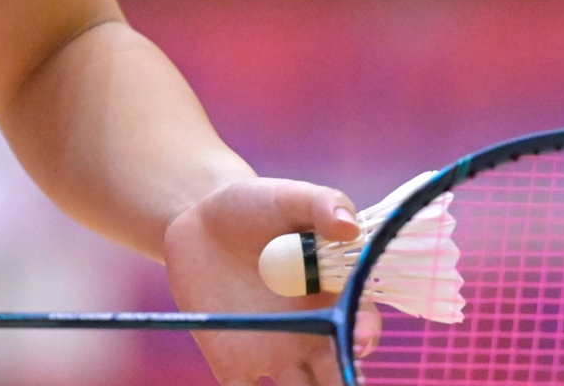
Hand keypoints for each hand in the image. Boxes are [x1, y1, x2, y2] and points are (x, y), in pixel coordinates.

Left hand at [162, 178, 381, 385]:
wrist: (199, 219)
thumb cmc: (254, 204)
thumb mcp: (287, 196)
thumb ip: (321, 204)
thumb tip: (350, 226)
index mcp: (332, 298)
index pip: (360, 327)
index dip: (364, 336)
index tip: (358, 338)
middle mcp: (310, 334)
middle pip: (336, 375)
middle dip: (343, 385)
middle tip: (338, 383)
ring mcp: (273, 352)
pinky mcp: (233, 362)